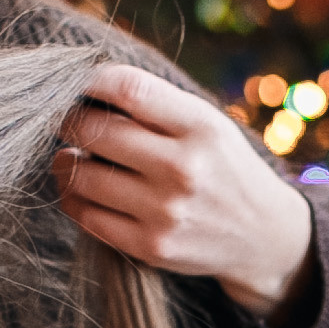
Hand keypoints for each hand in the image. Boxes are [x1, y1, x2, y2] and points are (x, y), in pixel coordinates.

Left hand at [57, 60, 317, 318]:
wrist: (263, 236)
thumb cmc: (223, 167)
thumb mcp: (207, 124)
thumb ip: (155, 105)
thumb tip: (81, 90)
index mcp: (201, 127)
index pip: (127, 88)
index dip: (89, 81)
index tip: (77, 85)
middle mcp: (184, 168)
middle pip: (94, 130)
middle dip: (68, 121)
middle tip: (65, 122)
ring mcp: (166, 211)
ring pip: (82, 175)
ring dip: (65, 161)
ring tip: (72, 156)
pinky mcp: (152, 247)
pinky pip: (87, 215)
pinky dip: (73, 197)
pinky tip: (80, 189)